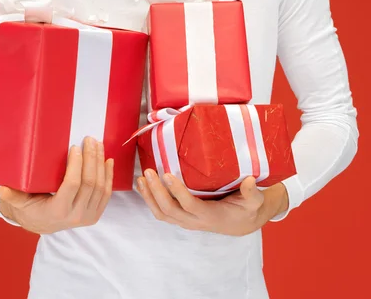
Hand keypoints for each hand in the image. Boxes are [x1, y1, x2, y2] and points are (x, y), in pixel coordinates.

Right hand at [0, 137, 113, 233]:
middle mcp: (76, 216)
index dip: (76, 165)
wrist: (44, 224)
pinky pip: (106, 193)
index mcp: (58, 211)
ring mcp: (88, 215)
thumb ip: (13, 196)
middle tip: (89, 140)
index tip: (75, 147)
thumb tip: (1, 189)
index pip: (72, 184)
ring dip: (100, 163)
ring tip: (97, 145)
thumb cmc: (31, 209)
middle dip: (91, 158)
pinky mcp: (96, 213)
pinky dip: (109, 175)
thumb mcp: (21, 203)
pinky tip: (108, 160)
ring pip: (100, 186)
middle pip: (90, 183)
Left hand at [137, 169, 288, 235]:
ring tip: (141, 179)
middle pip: (170, 211)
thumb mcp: (254, 201)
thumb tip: (250, 180)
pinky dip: (150, 200)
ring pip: (162, 214)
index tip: (167, 174)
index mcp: (211, 216)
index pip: (190, 205)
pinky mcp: (182, 217)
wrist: (243, 223)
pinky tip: (144, 185)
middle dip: (156, 192)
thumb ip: (252, 192)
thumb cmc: (248, 209)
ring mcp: (187, 221)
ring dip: (149, 197)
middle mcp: (195, 221)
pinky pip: (162, 212)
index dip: (178, 192)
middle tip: (148, 172)